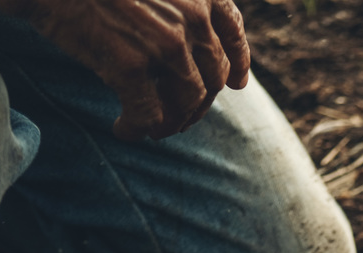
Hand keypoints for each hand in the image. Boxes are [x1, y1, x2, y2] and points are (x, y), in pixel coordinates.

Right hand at [0, 0, 249, 139]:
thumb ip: (175, 4)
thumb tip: (193, 47)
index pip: (232, 31)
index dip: (238, 62)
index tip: (237, 83)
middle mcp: (192, 18)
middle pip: (212, 76)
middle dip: (198, 103)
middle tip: (180, 117)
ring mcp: (165, 44)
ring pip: (187, 102)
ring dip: (173, 121)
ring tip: (155, 129)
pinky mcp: (132, 67)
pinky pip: (148, 115)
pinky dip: (137, 128)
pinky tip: (123, 130)